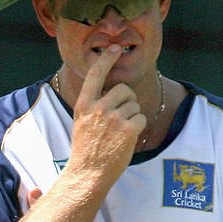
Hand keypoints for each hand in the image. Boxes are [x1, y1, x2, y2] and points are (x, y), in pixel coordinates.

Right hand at [65, 45, 146, 184]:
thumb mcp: (82, 122)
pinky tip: (127, 138)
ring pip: (134, 104)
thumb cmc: (86, 149)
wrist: (88, 173)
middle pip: (123, 89)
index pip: (95, 75)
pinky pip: (141, 117)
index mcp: (84, 105)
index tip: (115, 48)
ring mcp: (113, 118)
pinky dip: (138, 127)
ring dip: (132, 115)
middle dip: (127, 100)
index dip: (106, 59)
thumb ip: (94, 105)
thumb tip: (113, 91)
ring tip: (120, 132)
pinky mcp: (128, 129)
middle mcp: (98, 108)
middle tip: (120, 117)